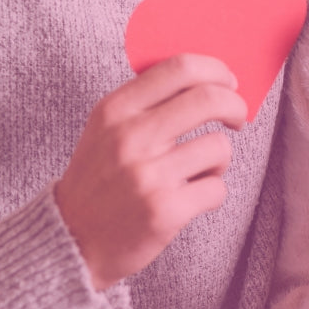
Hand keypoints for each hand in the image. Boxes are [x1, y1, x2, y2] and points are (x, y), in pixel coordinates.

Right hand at [55, 54, 249, 289]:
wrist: (72, 240)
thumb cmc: (98, 180)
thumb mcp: (105, 129)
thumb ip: (145, 101)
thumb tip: (207, 79)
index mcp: (115, 110)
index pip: (179, 68)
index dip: (216, 70)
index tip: (228, 82)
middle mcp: (130, 137)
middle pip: (209, 99)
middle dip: (235, 106)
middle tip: (236, 118)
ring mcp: (147, 175)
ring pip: (219, 146)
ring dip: (220, 159)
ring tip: (200, 170)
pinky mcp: (164, 210)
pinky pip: (216, 188)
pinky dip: (212, 193)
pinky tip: (191, 198)